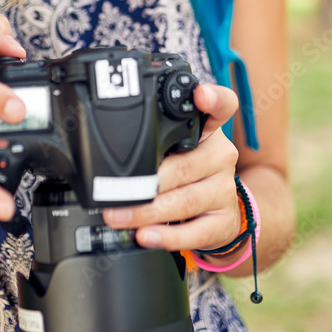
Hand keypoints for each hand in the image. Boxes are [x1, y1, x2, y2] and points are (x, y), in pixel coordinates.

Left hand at [102, 83, 241, 252]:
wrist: (219, 210)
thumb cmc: (187, 170)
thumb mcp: (174, 146)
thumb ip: (152, 136)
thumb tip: (107, 129)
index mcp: (208, 129)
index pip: (222, 105)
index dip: (212, 98)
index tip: (201, 95)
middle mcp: (221, 155)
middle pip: (183, 167)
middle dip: (144, 184)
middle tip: (113, 192)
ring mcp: (225, 189)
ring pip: (185, 201)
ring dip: (146, 212)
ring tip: (118, 217)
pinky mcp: (224, 221)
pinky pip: (195, 232)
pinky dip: (167, 236)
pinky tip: (146, 236)